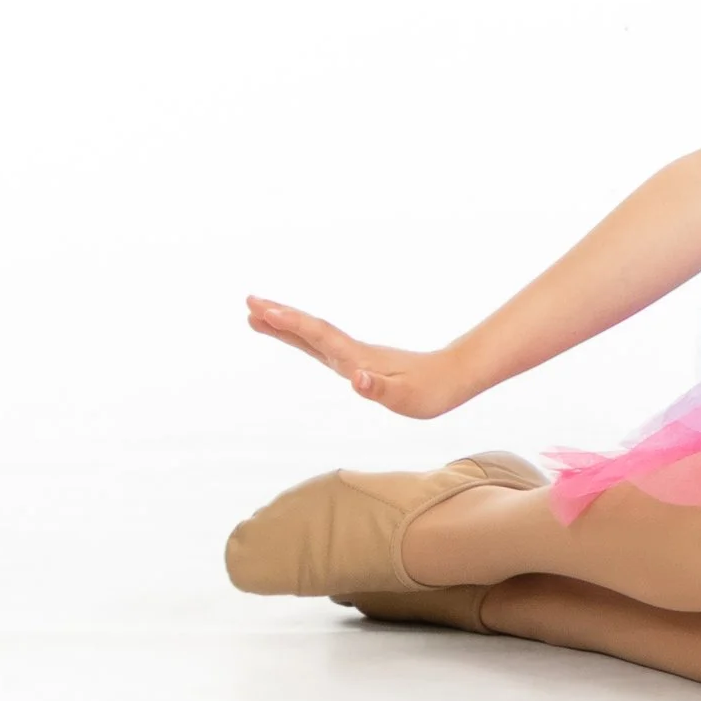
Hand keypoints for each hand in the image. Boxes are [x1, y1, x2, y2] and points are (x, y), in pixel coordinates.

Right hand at [244, 295, 472, 419]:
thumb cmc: (429, 392)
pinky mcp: (356, 361)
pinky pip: (320, 344)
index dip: (292, 325)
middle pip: (309, 330)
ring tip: (256, 314)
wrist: (452, 377)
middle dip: (278, 317)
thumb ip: (379, 389)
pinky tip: (293, 334)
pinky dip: (301, 336)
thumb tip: (355, 378)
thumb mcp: (406, 398)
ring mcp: (353, 355)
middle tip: (247, 302)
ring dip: (284, 324)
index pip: (320, 337)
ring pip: (312, 335)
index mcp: (357, 359)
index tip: (263, 311)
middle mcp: (351, 353)